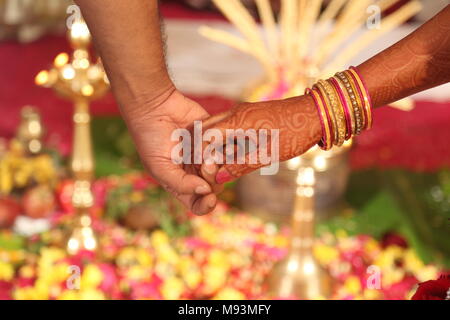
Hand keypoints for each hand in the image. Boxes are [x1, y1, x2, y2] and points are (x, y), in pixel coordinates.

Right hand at [124, 89, 222, 214]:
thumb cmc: (151, 139)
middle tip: (204, 164)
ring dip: (219, 164)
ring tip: (208, 151)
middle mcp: (196, 172)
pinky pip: (228, 148)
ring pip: (224, 169)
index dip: (206, 205)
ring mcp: (207, 156)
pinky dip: (224, 147)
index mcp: (181, 184)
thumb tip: (205, 192)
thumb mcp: (159, 167)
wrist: (156, 107)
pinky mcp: (216, 139)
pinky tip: (214, 141)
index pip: (198, 204)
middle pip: (214, 187)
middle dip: (212, 180)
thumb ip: (180, 184)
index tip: (210, 198)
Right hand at [201, 95, 321, 182]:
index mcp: (239, 120)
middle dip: (200, 149)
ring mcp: (243, 112)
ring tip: (213, 166)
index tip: (201, 172)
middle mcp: (237, 113)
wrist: (318, 112)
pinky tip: (228, 156)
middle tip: (202, 169)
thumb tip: (219, 178)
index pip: (206, 136)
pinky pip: (228, 127)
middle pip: (206, 129)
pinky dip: (223, 141)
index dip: (199, 155)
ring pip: (216, 128)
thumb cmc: (297, 132)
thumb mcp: (270, 154)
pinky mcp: (250, 115)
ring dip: (211, 146)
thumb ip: (242, 165)